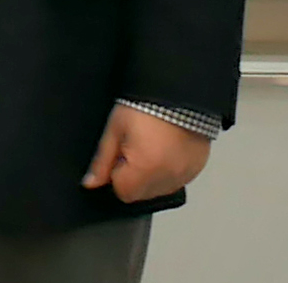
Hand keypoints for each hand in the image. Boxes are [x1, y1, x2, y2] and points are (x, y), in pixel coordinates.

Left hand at [82, 104, 211, 202]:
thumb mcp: (114, 130)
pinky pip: (176, 181)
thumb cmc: (141, 108)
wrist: (176, 94)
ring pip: (159, 190)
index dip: (115, 176)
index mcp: (145, 169)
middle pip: (142, 195)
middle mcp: (168, 178)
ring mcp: (185, 175)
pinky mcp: (196, 169)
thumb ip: (102, 161)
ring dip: (150, 178)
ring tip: (149, 149)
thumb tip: (90, 183)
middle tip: (132, 150)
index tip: (118, 157)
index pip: (123, 192)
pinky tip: (164, 151)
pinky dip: (167, 172)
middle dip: (132, 179)